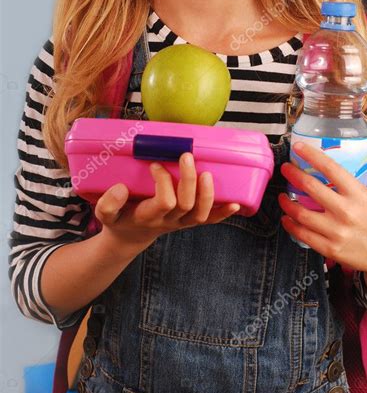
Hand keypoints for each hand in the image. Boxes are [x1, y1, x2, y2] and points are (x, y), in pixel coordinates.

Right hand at [95, 152, 239, 259]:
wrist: (131, 237)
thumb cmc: (120, 219)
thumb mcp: (105, 214)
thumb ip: (108, 203)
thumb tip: (120, 188)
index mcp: (149, 216)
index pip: (164, 201)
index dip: (163, 182)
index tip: (156, 164)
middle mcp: (169, 221)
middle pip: (186, 205)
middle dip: (189, 180)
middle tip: (186, 156)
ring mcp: (182, 222)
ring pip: (201, 214)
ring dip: (208, 194)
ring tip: (207, 173)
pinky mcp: (190, 221)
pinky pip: (210, 221)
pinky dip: (223, 213)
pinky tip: (236, 203)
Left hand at [278, 142, 366, 279]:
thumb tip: (358, 149)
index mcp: (358, 193)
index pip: (330, 168)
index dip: (311, 155)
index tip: (298, 147)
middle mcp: (346, 211)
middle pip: (310, 187)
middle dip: (292, 174)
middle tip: (285, 169)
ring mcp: (337, 231)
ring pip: (301, 213)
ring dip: (286, 202)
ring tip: (282, 195)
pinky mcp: (330, 248)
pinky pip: (303, 234)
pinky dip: (290, 224)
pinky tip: (286, 217)